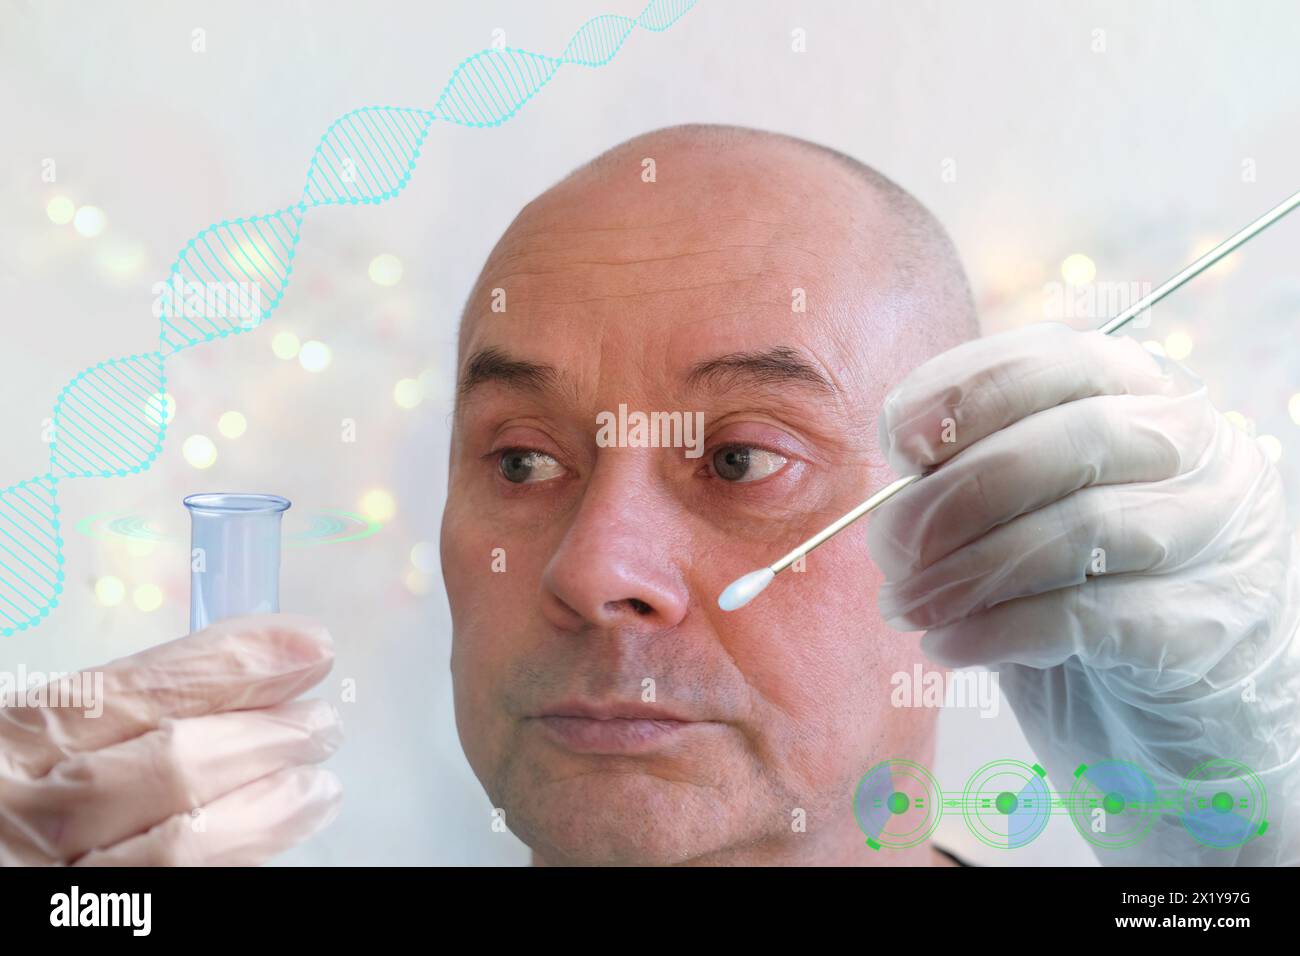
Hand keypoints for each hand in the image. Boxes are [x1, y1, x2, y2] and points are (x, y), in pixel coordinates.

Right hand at [0, 614, 341, 864]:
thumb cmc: (11, 784)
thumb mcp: (40, 729)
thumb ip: (133, 698)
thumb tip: (259, 662)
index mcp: (12, 740)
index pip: (142, 692)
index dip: (236, 668)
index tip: (309, 648)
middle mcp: (23, 813)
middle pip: (172, 765)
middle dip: (266, 737)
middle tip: (321, 723)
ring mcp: (50, 882)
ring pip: (181, 845)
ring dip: (270, 808)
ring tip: (318, 786)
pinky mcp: (84, 926)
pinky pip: (178, 891)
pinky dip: (237, 855)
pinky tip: (272, 832)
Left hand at [868, 321, 1299, 864]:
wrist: (1161, 716)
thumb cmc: (1071, 594)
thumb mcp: (1014, 517)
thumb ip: (965, 482)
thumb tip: (893, 496)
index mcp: (1140, 394)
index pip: (1056, 360)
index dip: (966, 392)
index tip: (900, 447)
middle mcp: (1194, 450)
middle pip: (1072, 438)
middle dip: (955, 494)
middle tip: (889, 550)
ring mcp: (1217, 536)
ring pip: (1085, 526)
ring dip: (968, 571)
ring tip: (906, 608)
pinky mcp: (1210, 627)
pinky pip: (1093, 618)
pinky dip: (1001, 630)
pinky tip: (949, 646)